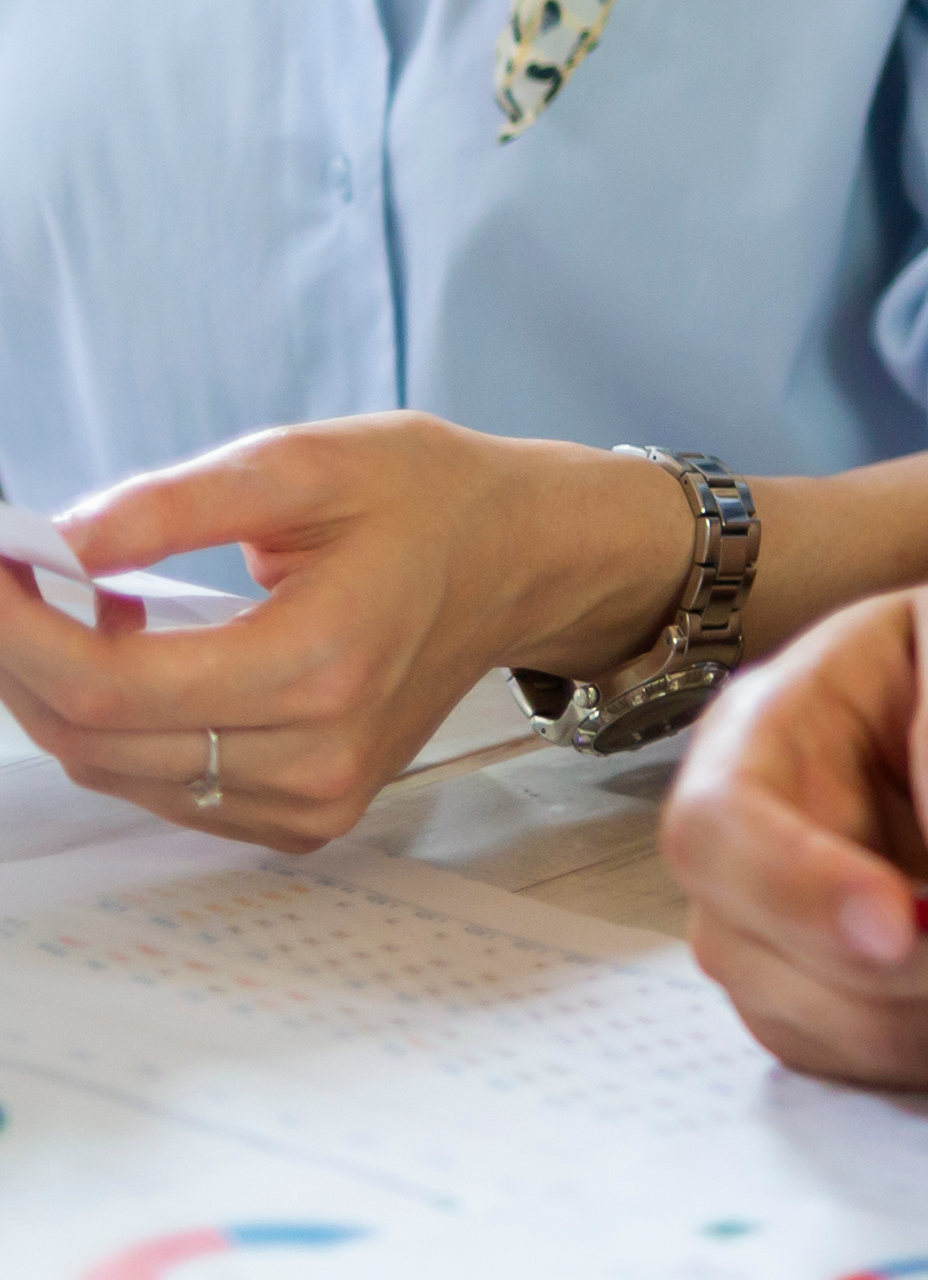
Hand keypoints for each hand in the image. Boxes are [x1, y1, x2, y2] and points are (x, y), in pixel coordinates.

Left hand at [0, 418, 689, 849]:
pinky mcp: (304, 817)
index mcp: (323, 662)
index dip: (15, 632)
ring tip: (70, 607)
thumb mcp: (308, 463)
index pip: (108, 683)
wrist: (524, 561)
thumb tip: (59, 542)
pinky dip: (118, 728)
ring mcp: (313, 799)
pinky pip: (160, 790)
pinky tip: (133, 658)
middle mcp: (318, 753)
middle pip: (94, 738)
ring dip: (62, 693)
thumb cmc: (430, 498)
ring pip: (113, 772)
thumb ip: (176, 503)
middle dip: (20, 659)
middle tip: (12, 579)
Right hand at [667, 563, 927, 1092]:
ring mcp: (771, 936)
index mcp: (758, 733)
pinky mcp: (824, 1003)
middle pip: (753, 950)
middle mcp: (741, 849)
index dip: (795, 889)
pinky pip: (865, 1064)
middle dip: (891, 971)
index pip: (720, 829)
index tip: (898, 926)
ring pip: (814, 1021)